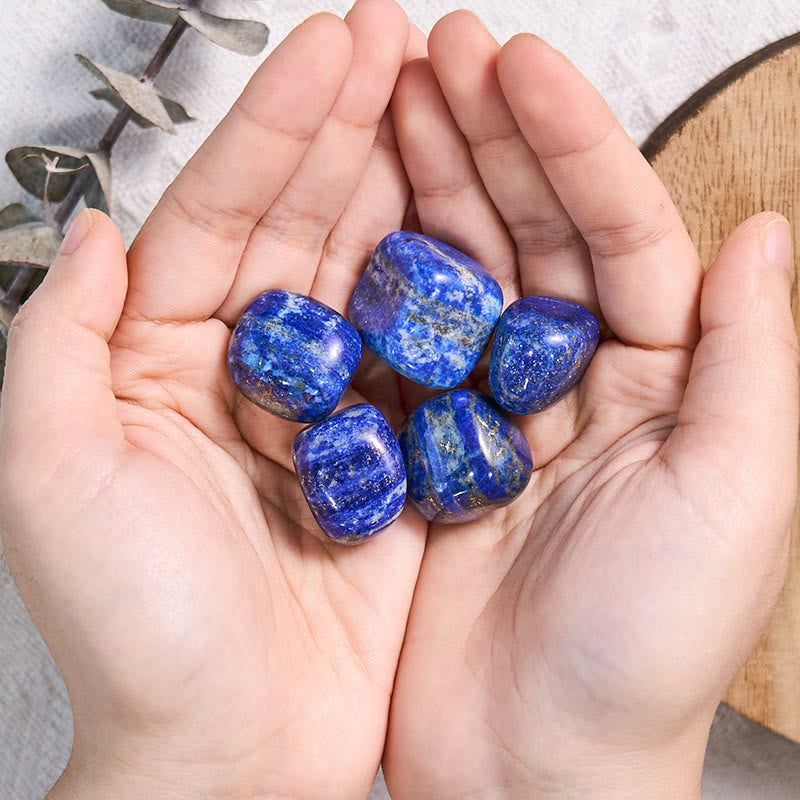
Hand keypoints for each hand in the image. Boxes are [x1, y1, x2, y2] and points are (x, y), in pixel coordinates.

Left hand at [0, 3, 427, 797]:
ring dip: (411, 188)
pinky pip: (425, 352)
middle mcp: (250, 369)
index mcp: (160, 358)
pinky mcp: (391, 452)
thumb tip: (94, 229)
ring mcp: (330, 405)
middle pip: (305, 223)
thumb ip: (55, 343)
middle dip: (354, 127)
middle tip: (407, 44)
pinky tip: (486, 227)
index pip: (224, 211)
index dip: (279, 124)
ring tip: (452, 107)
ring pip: (374, 273)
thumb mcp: (52, 480)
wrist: (232, 750)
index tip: (335, 48)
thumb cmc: (139, 635)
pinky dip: (456, 290)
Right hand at [383, 11, 797, 798]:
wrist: (535, 761)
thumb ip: (753, 362)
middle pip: (535, 232)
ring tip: (390, 105)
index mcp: (661, 381)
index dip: (569, 144)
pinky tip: (354, 220)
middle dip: (489, 138)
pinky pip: (406, 345)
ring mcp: (495, 409)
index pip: (620, 230)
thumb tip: (763, 235)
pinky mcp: (429, 448)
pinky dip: (381, 280)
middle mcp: (578, 382)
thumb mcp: (733, 500)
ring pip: (463, 274)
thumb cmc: (640, 649)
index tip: (517, 68)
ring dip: (431, 187)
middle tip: (434, 54)